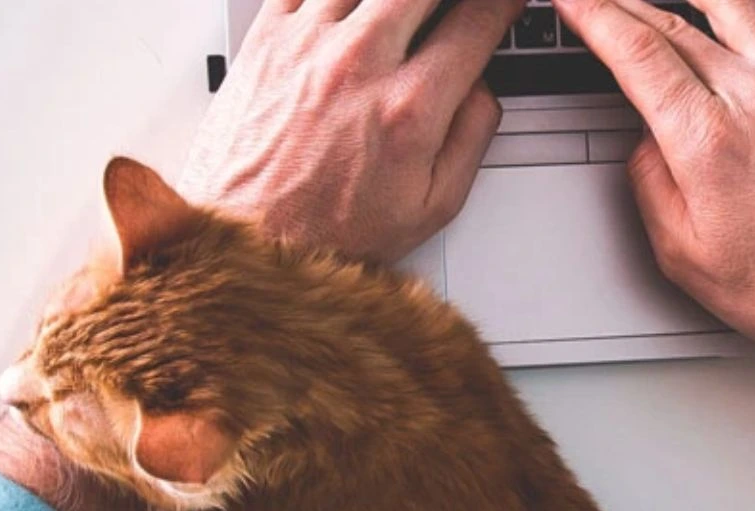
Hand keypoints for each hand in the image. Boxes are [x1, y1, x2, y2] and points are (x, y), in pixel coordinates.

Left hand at [179, 0, 525, 260]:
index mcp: (408, 109)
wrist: (249, 242)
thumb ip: (470, 138)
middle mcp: (359, 66)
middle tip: (452, 8)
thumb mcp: (431, 207)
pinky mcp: (266, 38)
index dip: (501, 5)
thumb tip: (482, 90)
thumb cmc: (329, 233)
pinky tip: (349, 9)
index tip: (506, 3)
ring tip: (400, 13)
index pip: (474, 24)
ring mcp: (308, 45)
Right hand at [551, 0, 754, 380]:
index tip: (570, 0)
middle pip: (675, 21)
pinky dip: (745, 2)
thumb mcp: (683, 255)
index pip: (637, 51)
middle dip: (625, 2)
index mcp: (710, 140)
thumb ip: (649, 182)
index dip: (593, 14)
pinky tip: (729, 5)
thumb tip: (644, 136)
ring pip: (733, 1)